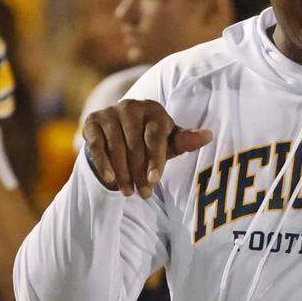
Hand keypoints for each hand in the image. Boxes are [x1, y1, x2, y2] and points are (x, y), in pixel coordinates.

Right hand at [83, 99, 211, 197]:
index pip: (155, 136)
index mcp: (154, 109)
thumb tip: (208, 136)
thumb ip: (186, 141)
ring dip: (123, 173)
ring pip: (116, 147)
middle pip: (135, 144)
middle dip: (139, 173)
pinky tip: (110, 180)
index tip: (154, 181)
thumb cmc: (150, 142)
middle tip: (143, 195)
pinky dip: (104, 164)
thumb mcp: (169, 143)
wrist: (118, 136)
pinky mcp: (93, 120)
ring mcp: (110, 111)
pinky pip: (97, 145)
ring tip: (128, 192)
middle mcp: (131, 106)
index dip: (155, 160)